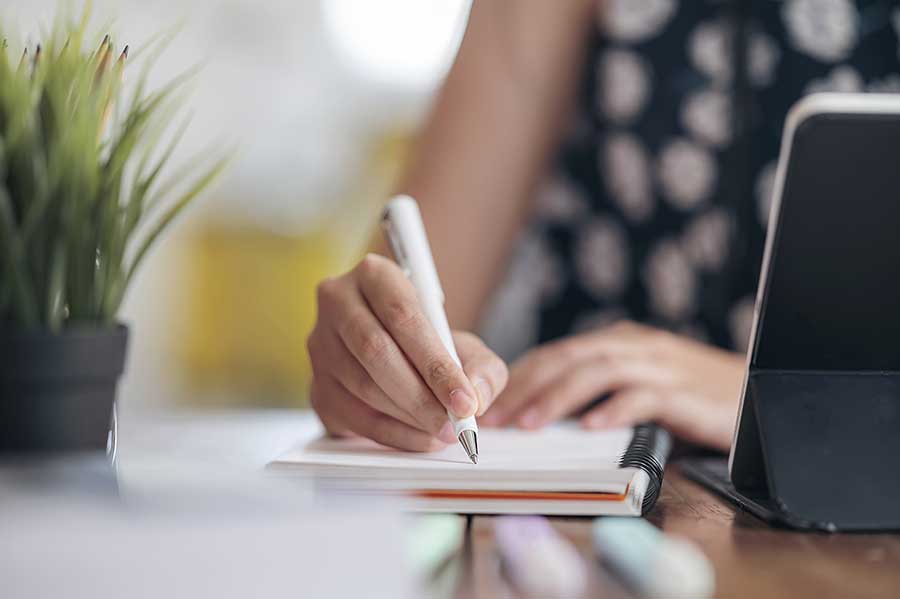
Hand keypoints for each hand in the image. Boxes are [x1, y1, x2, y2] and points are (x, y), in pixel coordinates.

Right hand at [307, 254, 508, 450]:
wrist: (399, 357)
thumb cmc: (432, 346)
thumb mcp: (467, 346)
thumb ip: (483, 369)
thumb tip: (476, 397)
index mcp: (374, 275)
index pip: (403, 316)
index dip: (436, 363)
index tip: (464, 400)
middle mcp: (338, 303)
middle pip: (376, 351)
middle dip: (421, 396)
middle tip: (454, 424)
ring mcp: (320, 345)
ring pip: (362, 385)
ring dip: (407, 417)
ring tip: (442, 431)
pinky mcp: (316, 385)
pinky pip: (352, 415)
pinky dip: (391, 434)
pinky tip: (419, 438)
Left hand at [481, 321, 744, 450]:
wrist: (760, 391)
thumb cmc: (694, 395)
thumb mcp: (641, 386)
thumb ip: (601, 393)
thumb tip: (549, 420)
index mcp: (619, 342)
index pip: (557, 354)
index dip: (519, 378)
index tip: (490, 405)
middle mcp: (634, 346)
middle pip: (567, 358)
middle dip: (525, 387)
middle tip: (494, 418)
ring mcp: (659, 365)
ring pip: (596, 373)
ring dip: (558, 398)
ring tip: (530, 425)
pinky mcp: (683, 390)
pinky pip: (642, 396)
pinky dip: (613, 410)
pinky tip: (591, 428)